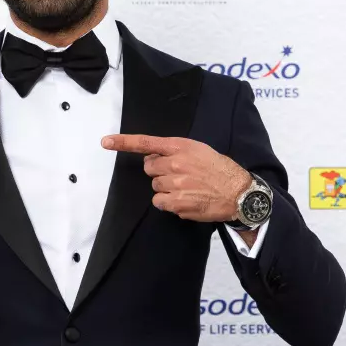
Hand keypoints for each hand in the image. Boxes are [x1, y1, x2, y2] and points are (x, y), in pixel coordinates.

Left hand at [102, 134, 251, 221]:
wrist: (239, 193)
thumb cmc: (220, 170)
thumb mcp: (200, 150)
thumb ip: (176, 151)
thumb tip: (154, 157)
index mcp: (181, 147)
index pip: (147, 143)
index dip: (123, 142)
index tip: (105, 142)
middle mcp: (175, 163)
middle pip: (149, 168)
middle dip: (158, 172)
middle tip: (177, 175)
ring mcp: (175, 184)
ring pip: (155, 187)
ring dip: (165, 188)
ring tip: (187, 188)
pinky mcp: (176, 202)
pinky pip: (159, 202)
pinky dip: (168, 203)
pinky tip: (185, 199)